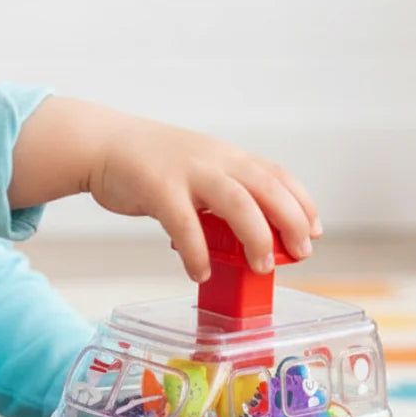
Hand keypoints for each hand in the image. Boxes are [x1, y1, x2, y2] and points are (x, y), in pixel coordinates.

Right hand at [9, 98, 320, 282]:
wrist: (101, 144)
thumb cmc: (149, 163)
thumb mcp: (195, 169)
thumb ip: (220, 196)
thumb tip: (247, 239)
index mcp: (225, 155)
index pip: (276, 174)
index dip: (302, 202)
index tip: (314, 230)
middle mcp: (212, 159)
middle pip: (266, 187)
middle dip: (290, 222)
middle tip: (299, 253)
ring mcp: (186, 171)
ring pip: (236, 202)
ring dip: (256, 237)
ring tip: (261, 266)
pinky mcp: (157, 187)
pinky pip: (185, 225)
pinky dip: (197, 253)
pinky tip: (199, 273)